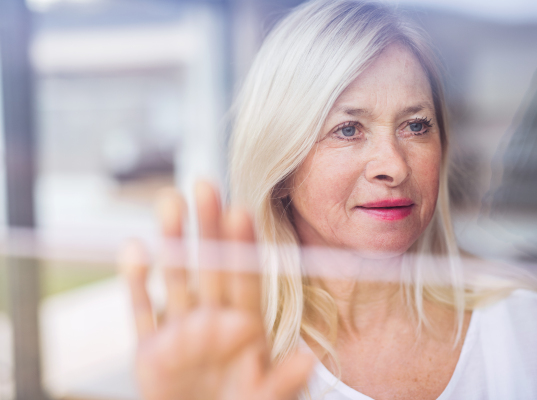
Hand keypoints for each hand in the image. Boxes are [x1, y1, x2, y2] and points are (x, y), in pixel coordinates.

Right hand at [119, 181, 312, 399]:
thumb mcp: (263, 399)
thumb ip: (283, 382)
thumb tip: (308, 358)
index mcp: (245, 328)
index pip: (244, 279)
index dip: (241, 247)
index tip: (240, 211)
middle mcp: (213, 320)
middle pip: (211, 267)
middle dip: (207, 228)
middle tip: (204, 185)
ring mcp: (181, 331)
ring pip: (176, 278)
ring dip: (171, 241)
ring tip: (170, 201)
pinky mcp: (151, 350)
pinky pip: (143, 311)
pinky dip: (137, 283)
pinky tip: (133, 249)